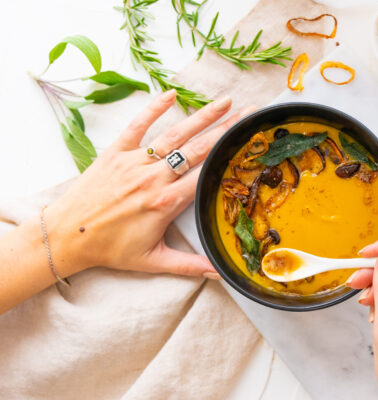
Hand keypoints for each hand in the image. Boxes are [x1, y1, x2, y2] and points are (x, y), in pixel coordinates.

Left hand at [44, 90, 254, 278]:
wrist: (67, 236)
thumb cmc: (110, 249)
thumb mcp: (153, 261)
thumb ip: (189, 266)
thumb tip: (219, 273)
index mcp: (166, 203)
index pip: (206, 174)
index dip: (229, 156)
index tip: (248, 143)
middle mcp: (153, 178)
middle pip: (197, 148)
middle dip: (225, 129)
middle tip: (246, 113)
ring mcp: (134, 162)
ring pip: (174, 134)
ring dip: (201, 116)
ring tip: (223, 101)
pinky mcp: (115, 153)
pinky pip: (137, 127)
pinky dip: (153, 109)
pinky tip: (169, 93)